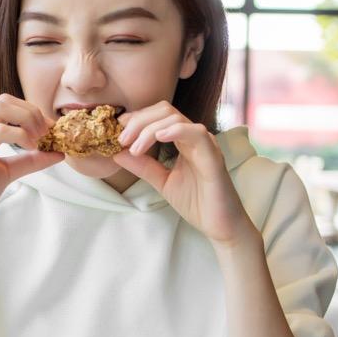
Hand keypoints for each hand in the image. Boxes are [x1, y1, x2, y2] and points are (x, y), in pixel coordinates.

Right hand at [0, 94, 62, 242]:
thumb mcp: (8, 171)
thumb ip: (30, 159)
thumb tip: (58, 153)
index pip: (5, 104)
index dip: (31, 111)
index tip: (49, 129)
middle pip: (4, 101)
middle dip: (32, 112)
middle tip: (47, 133)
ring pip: (1, 109)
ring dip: (28, 120)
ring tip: (40, 140)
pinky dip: (21, 135)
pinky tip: (31, 148)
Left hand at [113, 103, 256, 247]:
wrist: (219, 226)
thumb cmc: (197, 203)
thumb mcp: (162, 182)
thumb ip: (143, 166)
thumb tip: (118, 153)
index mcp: (183, 140)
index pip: (159, 115)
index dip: (137, 118)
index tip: (118, 129)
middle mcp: (194, 138)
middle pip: (165, 111)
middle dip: (139, 121)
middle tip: (122, 139)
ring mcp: (205, 145)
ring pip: (176, 118)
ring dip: (149, 129)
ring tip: (135, 148)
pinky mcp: (213, 157)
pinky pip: (197, 134)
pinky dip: (176, 130)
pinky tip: (159, 137)